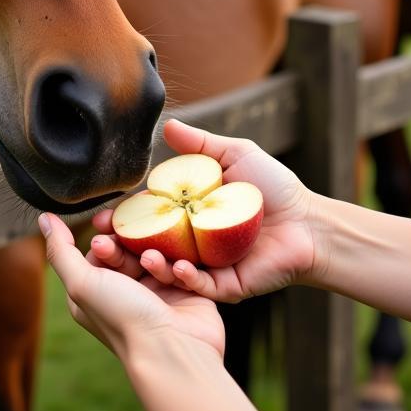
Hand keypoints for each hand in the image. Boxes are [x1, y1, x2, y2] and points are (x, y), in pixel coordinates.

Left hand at [39, 211, 225, 362]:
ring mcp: (155, 292)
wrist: (175, 351)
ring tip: (154, 264)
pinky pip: (182, 266)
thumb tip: (43, 218)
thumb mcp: (82, 283)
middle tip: (135, 250)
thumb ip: (61, 250)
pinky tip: (178, 271)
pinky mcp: (185, 293)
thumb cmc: (123, 318)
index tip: (103, 236)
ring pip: (156, 254)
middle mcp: (124, 292)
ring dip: (155, 257)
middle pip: (127, 249)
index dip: (101, 239)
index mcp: (95, 292)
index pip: (98, 251)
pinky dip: (180, 268)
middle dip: (130, 245)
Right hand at [90, 118, 317, 302]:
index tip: (101, 220)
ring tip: (141, 257)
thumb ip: (200, 145)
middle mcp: (191, 244)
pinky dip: (184, 279)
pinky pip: (200, 286)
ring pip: (169, 271)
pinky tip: (175, 268)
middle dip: (123, 249)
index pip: (148, 219)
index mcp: (187, 216)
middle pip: (149, 248)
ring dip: (149, 266)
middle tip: (102, 244)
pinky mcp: (225, 287)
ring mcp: (206, 267)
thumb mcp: (234, 156)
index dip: (123, 220)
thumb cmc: (273, 187)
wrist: (309, 221)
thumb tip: (168, 124)